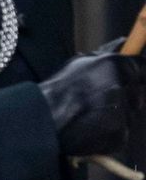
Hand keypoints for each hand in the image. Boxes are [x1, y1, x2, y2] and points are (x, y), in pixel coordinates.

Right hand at [38, 40, 145, 157]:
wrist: (43, 120)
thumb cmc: (58, 89)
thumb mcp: (79, 62)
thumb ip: (106, 53)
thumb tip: (123, 42)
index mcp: (115, 65)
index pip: (142, 68)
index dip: (136, 76)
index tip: (128, 83)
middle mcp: (123, 87)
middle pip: (138, 95)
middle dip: (126, 100)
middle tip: (101, 104)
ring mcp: (122, 112)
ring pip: (129, 117)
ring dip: (117, 119)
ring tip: (92, 120)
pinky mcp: (119, 135)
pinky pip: (121, 136)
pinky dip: (110, 137)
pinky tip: (92, 132)